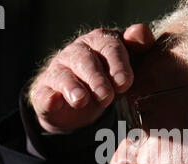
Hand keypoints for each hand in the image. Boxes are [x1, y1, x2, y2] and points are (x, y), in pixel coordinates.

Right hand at [29, 24, 154, 132]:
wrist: (79, 105)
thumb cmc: (108, 79)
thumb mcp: (125, 65)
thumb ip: (137, 47)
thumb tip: (142, 33)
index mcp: (99, 43)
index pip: (109, 47)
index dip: (117, 64)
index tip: (124, 82)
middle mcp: (76, 53)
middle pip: (85, 60)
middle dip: (96, 78)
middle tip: (106, 95)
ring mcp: (58, 72)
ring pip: (63, 76)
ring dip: (73, 88)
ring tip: (81, 100)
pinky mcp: (45, 93)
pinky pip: (44, 95)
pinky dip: (49, 98)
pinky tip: (55, 101)